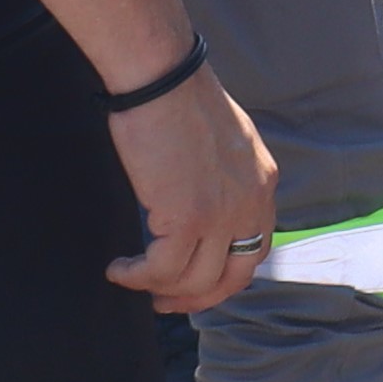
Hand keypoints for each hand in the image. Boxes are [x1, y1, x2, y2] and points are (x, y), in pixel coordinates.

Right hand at [107, 64, 274, 315]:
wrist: (164, 79)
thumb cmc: (180, 98)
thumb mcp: (224, 141)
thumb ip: (225, 175)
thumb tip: (200, 199)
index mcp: (263, 183)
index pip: (257, 247)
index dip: (228, 273)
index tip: (200, 282)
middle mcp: (251, 204)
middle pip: (234, 275)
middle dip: (200, 297)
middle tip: (167, 302)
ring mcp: (222, 214)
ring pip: (196, 280)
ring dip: (162, 290)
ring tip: (133, 281)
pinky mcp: (187, 218)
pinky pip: (163, 269)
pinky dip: (138, 277)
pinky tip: (120, 269)